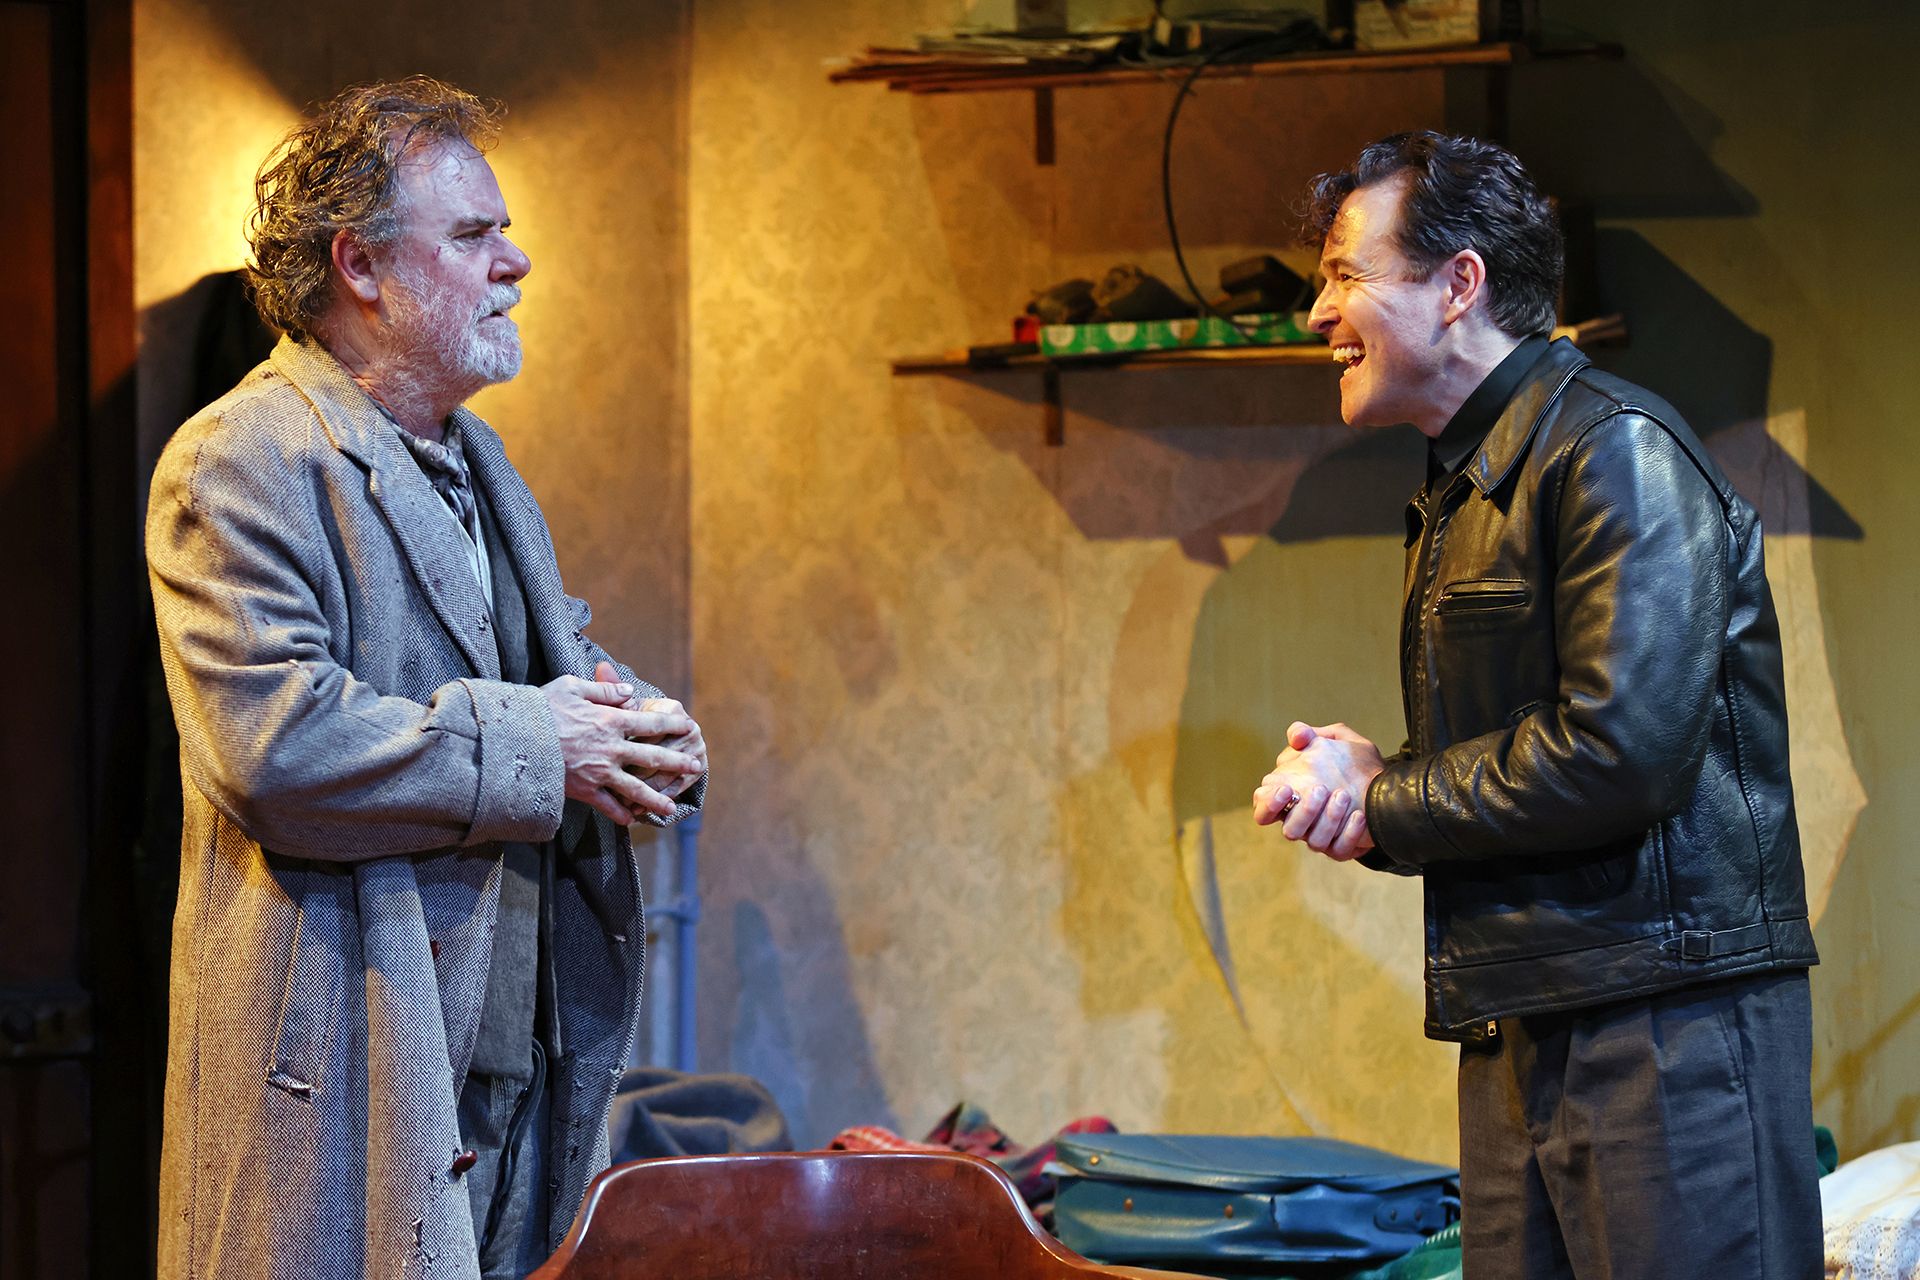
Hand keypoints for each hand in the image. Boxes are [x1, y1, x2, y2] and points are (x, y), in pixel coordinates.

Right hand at [543, 669, 703, 824]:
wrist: (515, 740)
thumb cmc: (541, 708)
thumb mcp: (571, 686)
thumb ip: (604, 690)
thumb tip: (629, 692)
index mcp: (610, 721)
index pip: (650, 723)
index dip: (672, 725)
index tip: (688, 726)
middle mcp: (611, 748)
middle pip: (652, 757)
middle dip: (676, 763)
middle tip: (695, 766)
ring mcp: (599, 772)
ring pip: (636, 789)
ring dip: (655, 799)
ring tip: (671, 809)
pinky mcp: (584, 790)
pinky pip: (607, 806)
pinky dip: (620, 815)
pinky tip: (631, 821)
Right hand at [1252, 721, 1383, 860]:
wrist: (1386, 784)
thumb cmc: (1353, 762)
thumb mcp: (1335, 740)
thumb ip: (1310, 734)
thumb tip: (1296, 735)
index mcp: (1291, 798)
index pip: (1264, 809)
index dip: (1268, 803)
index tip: (1286, 788)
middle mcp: (1302, 821)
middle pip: (1289, 830)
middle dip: (1303, 811)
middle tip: (1321, 789)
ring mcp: (1321, 838)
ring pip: (1314, 842)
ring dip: (1328, 819)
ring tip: (1344, 796)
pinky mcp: (1342, 848)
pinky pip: (1340, 850)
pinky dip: (1348, 833)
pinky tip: (1359, 816)